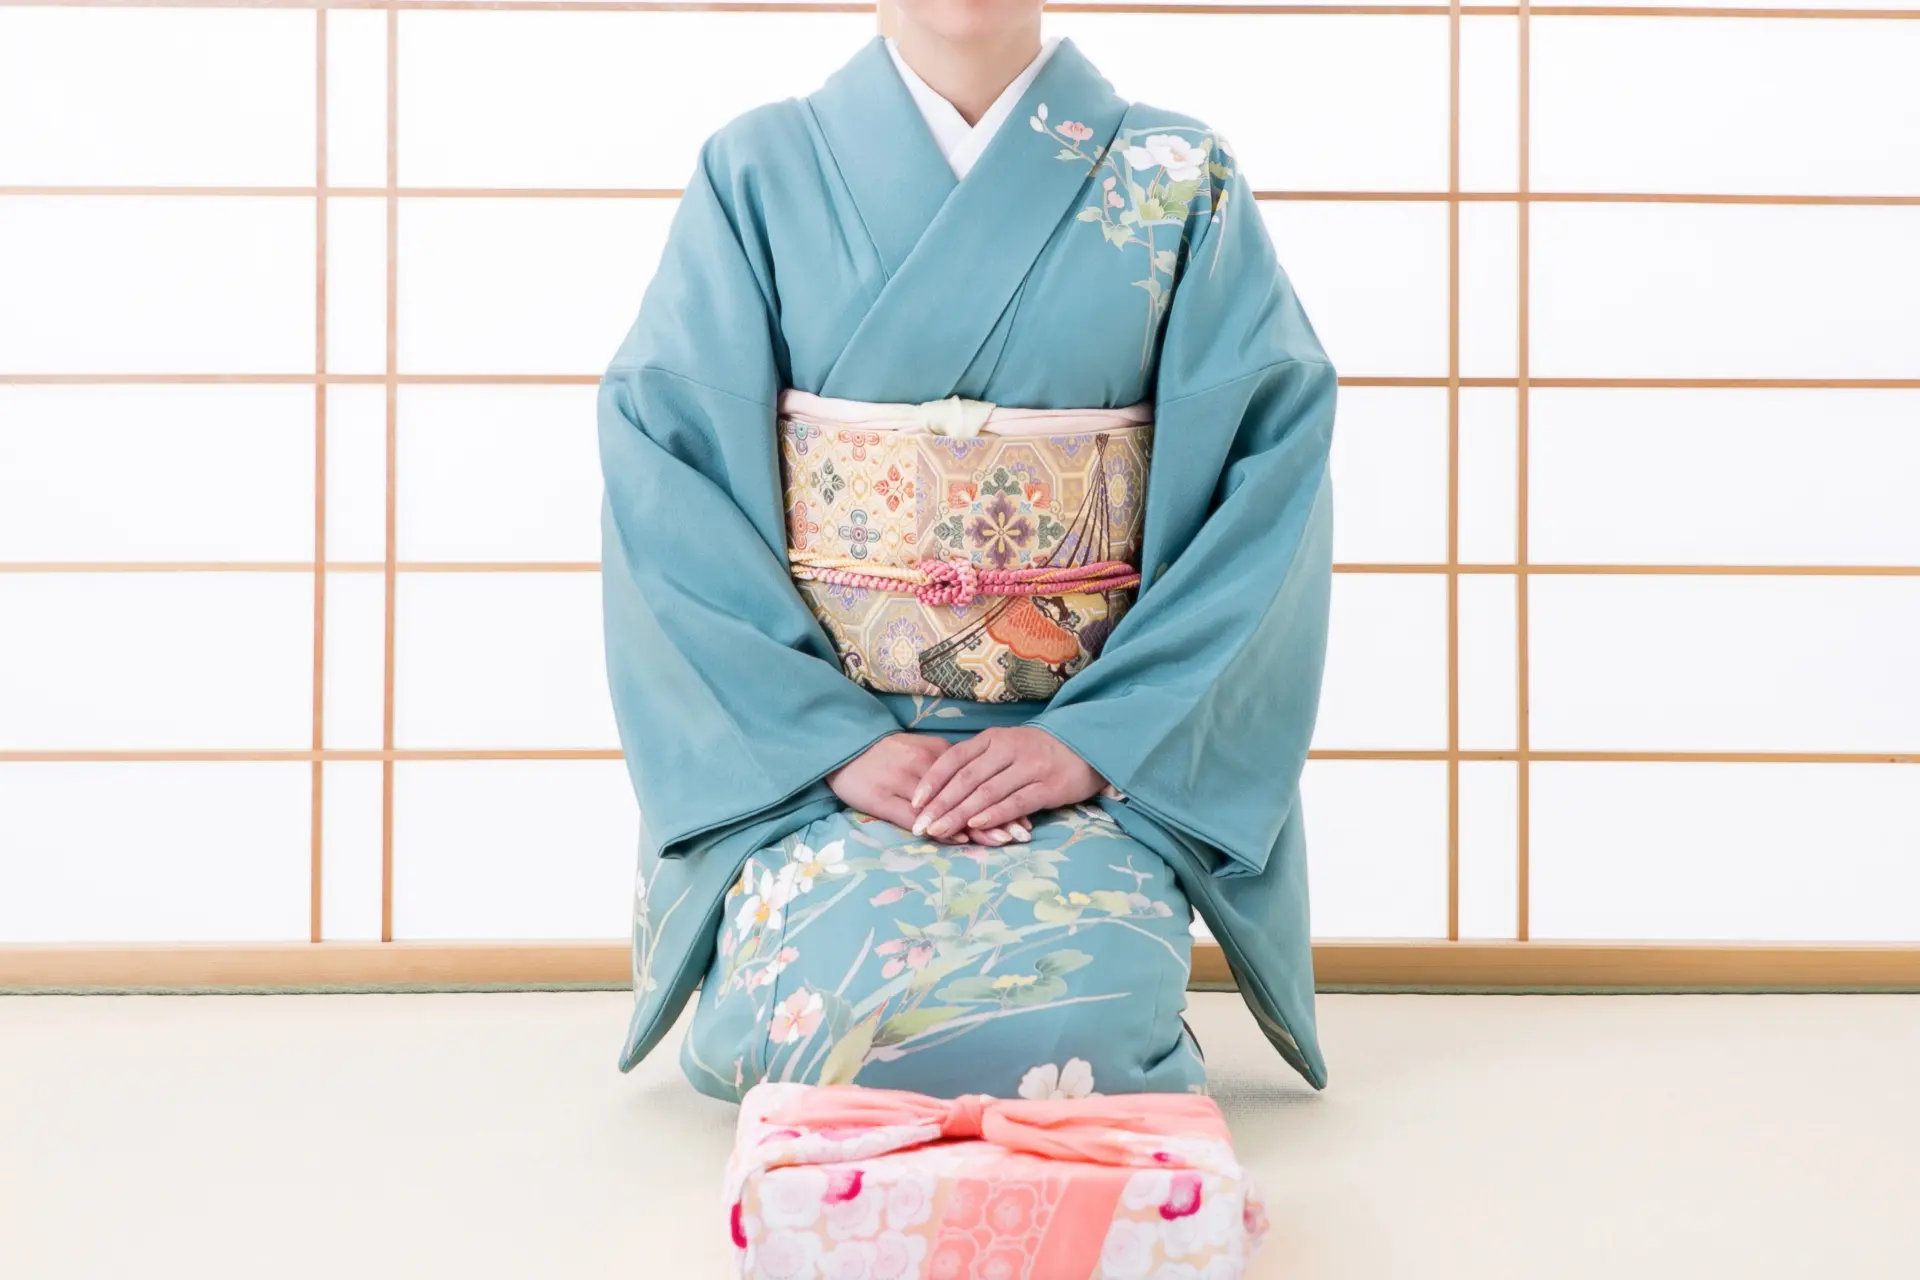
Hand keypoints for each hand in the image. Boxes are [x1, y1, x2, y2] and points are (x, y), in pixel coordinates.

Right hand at [828, 734, 1029, 845]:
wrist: (842, 746)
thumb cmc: (884, 754)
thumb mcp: (920, 754)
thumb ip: (947, 769)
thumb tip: (978, 786)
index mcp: (937, 754)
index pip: (977, 780)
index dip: (1001, 799)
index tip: (1025, 816)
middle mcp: (924, 766)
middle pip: (968, 793)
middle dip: (998, 814)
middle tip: (1023, 834)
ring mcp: (903, 782)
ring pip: (947, 807)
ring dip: (976, 825)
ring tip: (1002, 841)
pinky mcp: (882, 798)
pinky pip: (916, 817)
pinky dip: (939, 828)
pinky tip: (959, 839)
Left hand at [908, 726, 1103, 839]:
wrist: (1088, 745)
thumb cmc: (1039, 751)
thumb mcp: (1007, 747)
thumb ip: (979, 763)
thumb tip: (942, 790)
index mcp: (993, 738)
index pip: (954, 758)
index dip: (932, 781)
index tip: (914, 803)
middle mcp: (1008, 749)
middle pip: (965, 779)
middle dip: (939, 805)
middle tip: (919, 826)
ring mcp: (1029, 767)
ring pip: (986, 793)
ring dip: (959, 814)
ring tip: (939, 831)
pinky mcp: (1049, 786)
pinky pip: (1016, 802)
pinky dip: (994, 814)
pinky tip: (976, 826)